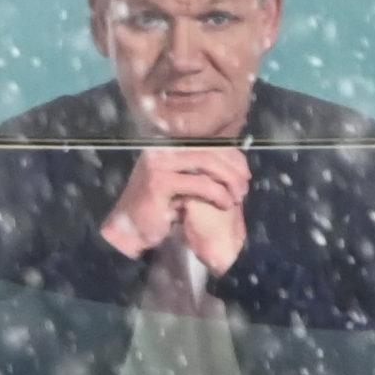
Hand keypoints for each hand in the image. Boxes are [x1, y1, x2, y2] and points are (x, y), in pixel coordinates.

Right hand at [96, 146, 250, 273]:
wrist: (128, 231)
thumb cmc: (157, 211)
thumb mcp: (181, 186)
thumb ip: (198, 173)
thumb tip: (232, 165)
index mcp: (166, 147)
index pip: (206, 143)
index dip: (230, 155)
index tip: (245, 173)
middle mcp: (161, 150)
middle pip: (208, 150)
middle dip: (233, 167)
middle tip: (244, 186)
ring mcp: (158, 164)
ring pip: (206, 163)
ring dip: (229, 180)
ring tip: (238, 196)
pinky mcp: (159, 182)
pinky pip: (199, 184)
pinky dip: (218, 193)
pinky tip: (225, 204)